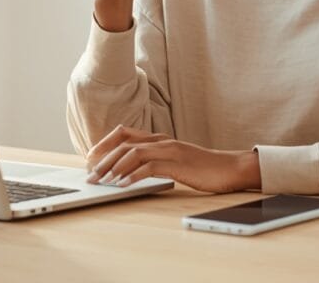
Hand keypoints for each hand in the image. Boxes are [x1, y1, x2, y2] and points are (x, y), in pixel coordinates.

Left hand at [84, 125, 260, 193]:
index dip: (104, 143)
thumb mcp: (173, 161)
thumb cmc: (201, 167)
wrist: (228, 168)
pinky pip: (149, 167)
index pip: (123, 133)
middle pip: (123, 143)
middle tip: (90, 175)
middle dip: (103, 159)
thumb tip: (129, 172)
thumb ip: (154, 161)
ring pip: (133, 153)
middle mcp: (161, 140)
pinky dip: (133, 176)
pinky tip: (123, 185)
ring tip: (102, 180)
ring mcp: (169, 150)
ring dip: (114, 167)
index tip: (90, 158)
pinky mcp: (177, 163)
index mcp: (158, 138)